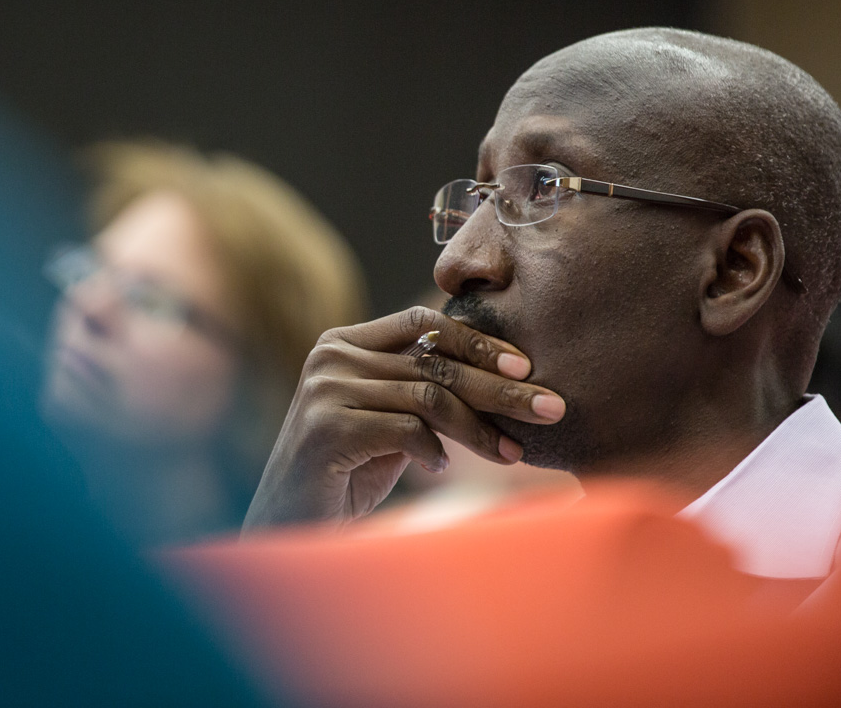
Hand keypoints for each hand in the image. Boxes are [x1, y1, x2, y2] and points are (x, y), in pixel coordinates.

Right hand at [242, 306, 564, 531]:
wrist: (290, 519)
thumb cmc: (346, 472)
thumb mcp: (387, 419)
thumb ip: (420, 389)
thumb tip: (501, 375)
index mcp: (344, 342)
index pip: (421, 321)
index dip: (477, 340)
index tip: (527, 364)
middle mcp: (332, 356)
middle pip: (434, 360)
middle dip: (500, 385)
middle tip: (551, 406)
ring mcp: (327, 390)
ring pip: (428, 395)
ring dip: (480, 428)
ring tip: (513, 453)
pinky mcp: (329, 429)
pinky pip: (406, 430)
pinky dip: (434, 450)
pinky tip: (442, 468)